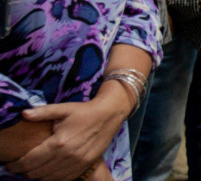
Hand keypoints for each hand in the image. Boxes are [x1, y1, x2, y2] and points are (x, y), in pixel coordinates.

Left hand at [9, 95, 124, 180]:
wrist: (109, 114)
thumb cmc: (84, 111)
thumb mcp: (63, 109)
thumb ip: (42, 112)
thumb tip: (23, 113)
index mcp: (58, 143)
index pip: (29, 161)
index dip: (16, 165)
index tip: (10, 164)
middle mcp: (67, 156)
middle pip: (36, 172)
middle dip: (24, 171)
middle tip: (20, 166)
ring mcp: (77, 163)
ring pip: (48, 178)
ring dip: (37, 175)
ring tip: (33, 167)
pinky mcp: (84, 166)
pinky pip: (62, 179)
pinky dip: (52, 177)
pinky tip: (49, 170)